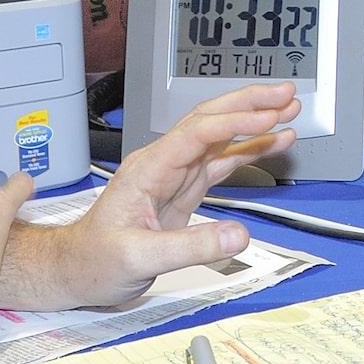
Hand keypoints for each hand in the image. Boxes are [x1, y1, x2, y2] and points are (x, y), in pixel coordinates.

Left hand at [14, 84, 301, 309]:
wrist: (75, 271)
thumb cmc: (93, 261)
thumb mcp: (138, 259)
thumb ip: (190, 247)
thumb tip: (238, 235)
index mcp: (147, 169)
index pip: (196, 133)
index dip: (233, 122)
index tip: (267, 118)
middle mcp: (162, 164)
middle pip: (209, 120)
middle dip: (249, 103)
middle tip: (285, 93)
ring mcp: (175, 176)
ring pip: (219, 137)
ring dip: (254, 122)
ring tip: (288, 109)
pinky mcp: (184, 191)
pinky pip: (221, 163)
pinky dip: (248, 151)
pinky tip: (272, 142)